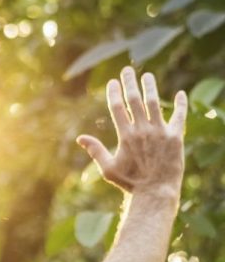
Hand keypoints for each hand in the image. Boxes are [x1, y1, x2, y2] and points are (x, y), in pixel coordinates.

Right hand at [77, 67, 185, 200]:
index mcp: (125, 136)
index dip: (114, 93)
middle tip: (127, 70)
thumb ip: (96, 151)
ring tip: (147, 76)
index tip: (113, 82)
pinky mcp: (176, 136)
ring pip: (154, 103)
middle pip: (134, 100)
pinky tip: (181, 94)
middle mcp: (142, 130)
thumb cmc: (130, 182)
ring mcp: (160, 131)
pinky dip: (181, 103)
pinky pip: (179, 115)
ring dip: (150, 87)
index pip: (117, 108)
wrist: (155, 191)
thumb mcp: (108, 169)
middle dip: (130, 83)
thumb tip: (80, 138)